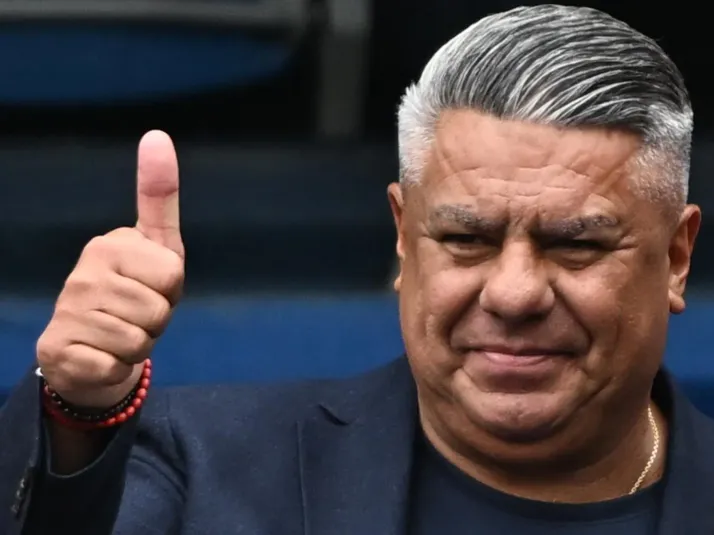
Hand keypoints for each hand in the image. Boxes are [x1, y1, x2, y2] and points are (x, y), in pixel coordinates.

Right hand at [36, 131, 184, 407]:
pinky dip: (117, 368)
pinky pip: (115, 366)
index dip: (171, 290)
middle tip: (136, 315)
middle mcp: (83, 271)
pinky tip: (100, 355)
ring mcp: (67, 310)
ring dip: (138, 345)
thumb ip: (159, 196)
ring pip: (138, 341)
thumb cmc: (135, 292)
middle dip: (156, 321)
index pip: (172, 275)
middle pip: (158, 310)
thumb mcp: (158, 247)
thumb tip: (157, 134)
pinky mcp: (57, 348)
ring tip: (120, 334)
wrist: (93, 347)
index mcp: (110, 243)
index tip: (151, 286)